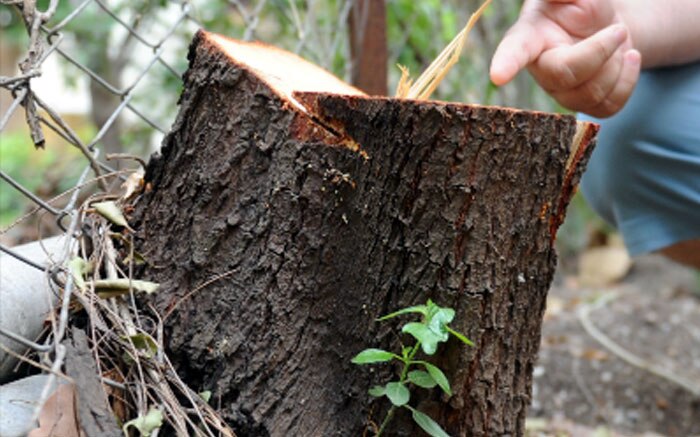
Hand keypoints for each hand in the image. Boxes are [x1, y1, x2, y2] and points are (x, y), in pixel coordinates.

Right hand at [490, 0, 640, 116]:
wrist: (605, 23)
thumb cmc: (580, 4)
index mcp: (530, 36)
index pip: (515, 51)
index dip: (506, 64)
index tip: (498, 76)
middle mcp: (540, 69)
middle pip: (563, 74)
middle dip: (599, 52)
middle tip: (620, 29)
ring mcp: (560, 92)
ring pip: (590, 94)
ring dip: (616, 64)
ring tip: (618, 39)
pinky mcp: (584, 104)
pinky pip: (608, 106)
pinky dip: (628, 81)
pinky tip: (628, 58)